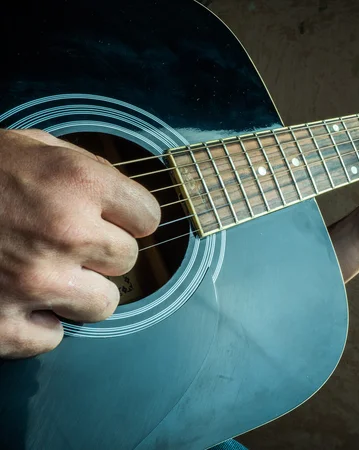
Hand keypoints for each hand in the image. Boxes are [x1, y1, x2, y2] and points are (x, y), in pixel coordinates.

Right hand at [0, 129, 160, 358]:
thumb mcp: (31, 145)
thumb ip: (86, 169)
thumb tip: (124, 198)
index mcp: (78, 183)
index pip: (148, 217)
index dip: (130, 217)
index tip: (115, 218)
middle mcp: (65, 233)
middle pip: (127, 261)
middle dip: (103, 251)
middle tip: (69, 242)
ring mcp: (35, 283)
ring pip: (103, 304)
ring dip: (80, 291)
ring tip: (48, 272)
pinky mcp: (0, 324)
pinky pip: (52, 338)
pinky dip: (38, 324)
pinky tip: (17, 298)